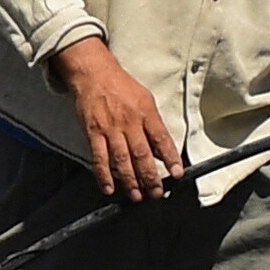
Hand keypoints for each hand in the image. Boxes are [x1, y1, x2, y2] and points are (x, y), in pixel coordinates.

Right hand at [47, 34, 185, 199]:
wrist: (94, 74)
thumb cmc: (122, 87)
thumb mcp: (146, 100)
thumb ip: (155, 125)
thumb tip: (164, 149)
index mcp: (146, 113)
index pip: (162, 139)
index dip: (171, 158)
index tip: (177, 173)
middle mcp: (129, 122)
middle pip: (142, 154)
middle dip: (151, 176)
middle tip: (157, 192)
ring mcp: (109, 129)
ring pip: (121, 160)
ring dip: (130, 181)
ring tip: (137, 195)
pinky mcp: (92, 133)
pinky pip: (99, 158)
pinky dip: (104, 175)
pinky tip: (109, 188)